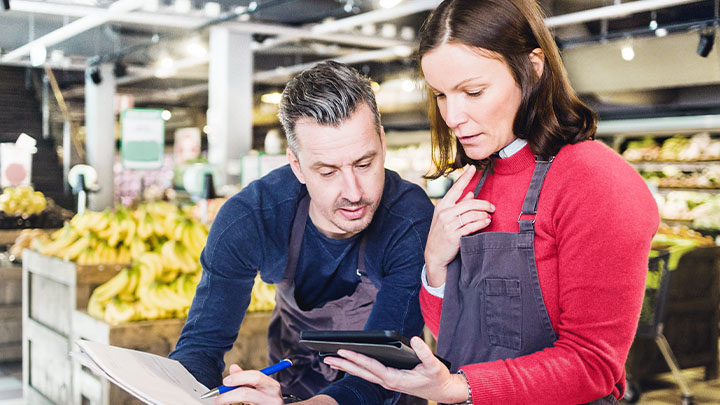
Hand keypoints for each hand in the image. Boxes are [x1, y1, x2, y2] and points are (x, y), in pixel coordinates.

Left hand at [215, 364, 282, 404]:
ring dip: (228, 402)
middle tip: (218, 398)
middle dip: (227, 395)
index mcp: (272, 387)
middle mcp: (272, 399)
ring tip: (222, 403)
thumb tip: (233, 367)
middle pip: (245, 394)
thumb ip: (247, 378)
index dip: (238, 377)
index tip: (225, 381)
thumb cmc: (266, 400)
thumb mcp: (260, 387)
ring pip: (243, 404)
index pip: (256, 377)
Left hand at [322, 337, 468, 403]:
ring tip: (331, 361)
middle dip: (344, 365)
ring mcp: (387, 382)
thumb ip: (424, 352)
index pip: (371, 367)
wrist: (442, 391)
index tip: (343, 351)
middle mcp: (388, 382)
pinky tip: (348, 365)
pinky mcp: (388, 380)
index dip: (357, 358)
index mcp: (395, 379)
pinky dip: (356, 369)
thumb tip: (415, 339)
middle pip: (361, 372)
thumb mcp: (434, 365)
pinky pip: (368, 374)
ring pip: (362, 374)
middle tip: (327, 357)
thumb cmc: (437, 378)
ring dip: (346, 368)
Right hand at [425, 166, 493, 285]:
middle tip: (492, 207)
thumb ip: (458, 204)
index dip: (465, 177)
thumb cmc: (441, 234)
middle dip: (484, 204)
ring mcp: (448, 224)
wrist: (435, 254)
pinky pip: (472, 226)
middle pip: (469, 203)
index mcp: (442, 205)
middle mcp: (444, 213)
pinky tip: (486, 222)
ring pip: (472, 214)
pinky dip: (482, 223)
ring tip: (489, 217)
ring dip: (484, 215)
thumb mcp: (446, 217)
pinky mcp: (454, 235)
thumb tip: (470, 193)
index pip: (456, 188)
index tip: (473, 168)